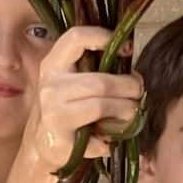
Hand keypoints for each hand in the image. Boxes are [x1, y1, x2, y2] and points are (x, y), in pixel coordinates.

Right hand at [29, 25, 141, 171]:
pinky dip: (111, 138)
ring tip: (131, 113)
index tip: (127, 50)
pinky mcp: (62, 141)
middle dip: (128, 87)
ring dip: (125, 110)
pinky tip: (109, 139)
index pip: (76, 38)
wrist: (44, 145)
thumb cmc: (66, 109)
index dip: (103, 37)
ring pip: (101, 106)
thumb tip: (133, 73)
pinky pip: (100, 137)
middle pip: (100, 82)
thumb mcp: (72, 82)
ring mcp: (53, 114)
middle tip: (138, 92)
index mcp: (53, 65)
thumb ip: (95, 70)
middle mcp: (50, 87)